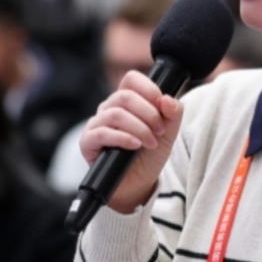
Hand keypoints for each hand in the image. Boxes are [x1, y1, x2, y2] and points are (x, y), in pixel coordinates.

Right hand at [80, 70, 183, 213]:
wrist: (139, 182)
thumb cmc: (150, 154)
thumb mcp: (169, 132)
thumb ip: (173, 113)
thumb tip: (167, 100)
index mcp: (127, 100)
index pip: (132, 79)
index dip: (149, 89)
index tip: (162, 106)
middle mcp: (109, 108)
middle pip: (125, 96)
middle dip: (149, 113)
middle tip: (160, 130)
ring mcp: (97, 124)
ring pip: (115, 114)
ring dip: (139, 128)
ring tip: (150, 142)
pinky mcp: (88, 142)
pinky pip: (101, 133)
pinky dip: (123, 138)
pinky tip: (135, 146)